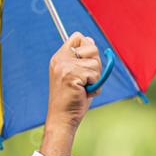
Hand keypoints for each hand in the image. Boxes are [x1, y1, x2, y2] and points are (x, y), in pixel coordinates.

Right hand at [41, 32, 101, 153]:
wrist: (62, 118)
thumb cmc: (72, 98)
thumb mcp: (76, 74)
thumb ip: (83, 58)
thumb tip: (91, 40)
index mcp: (59, 57)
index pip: (78, 36)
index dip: (87, 47)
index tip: (84, 63)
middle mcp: (60, 59)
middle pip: (91, 46)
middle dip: (95, 64)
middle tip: (86, 79)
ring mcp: (65, 67)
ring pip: (95, 62)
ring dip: (96, 78)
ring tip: (84, 88)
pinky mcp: (72, 76)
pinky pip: (95, 75)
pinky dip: (95, 86)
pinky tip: (84, 93)